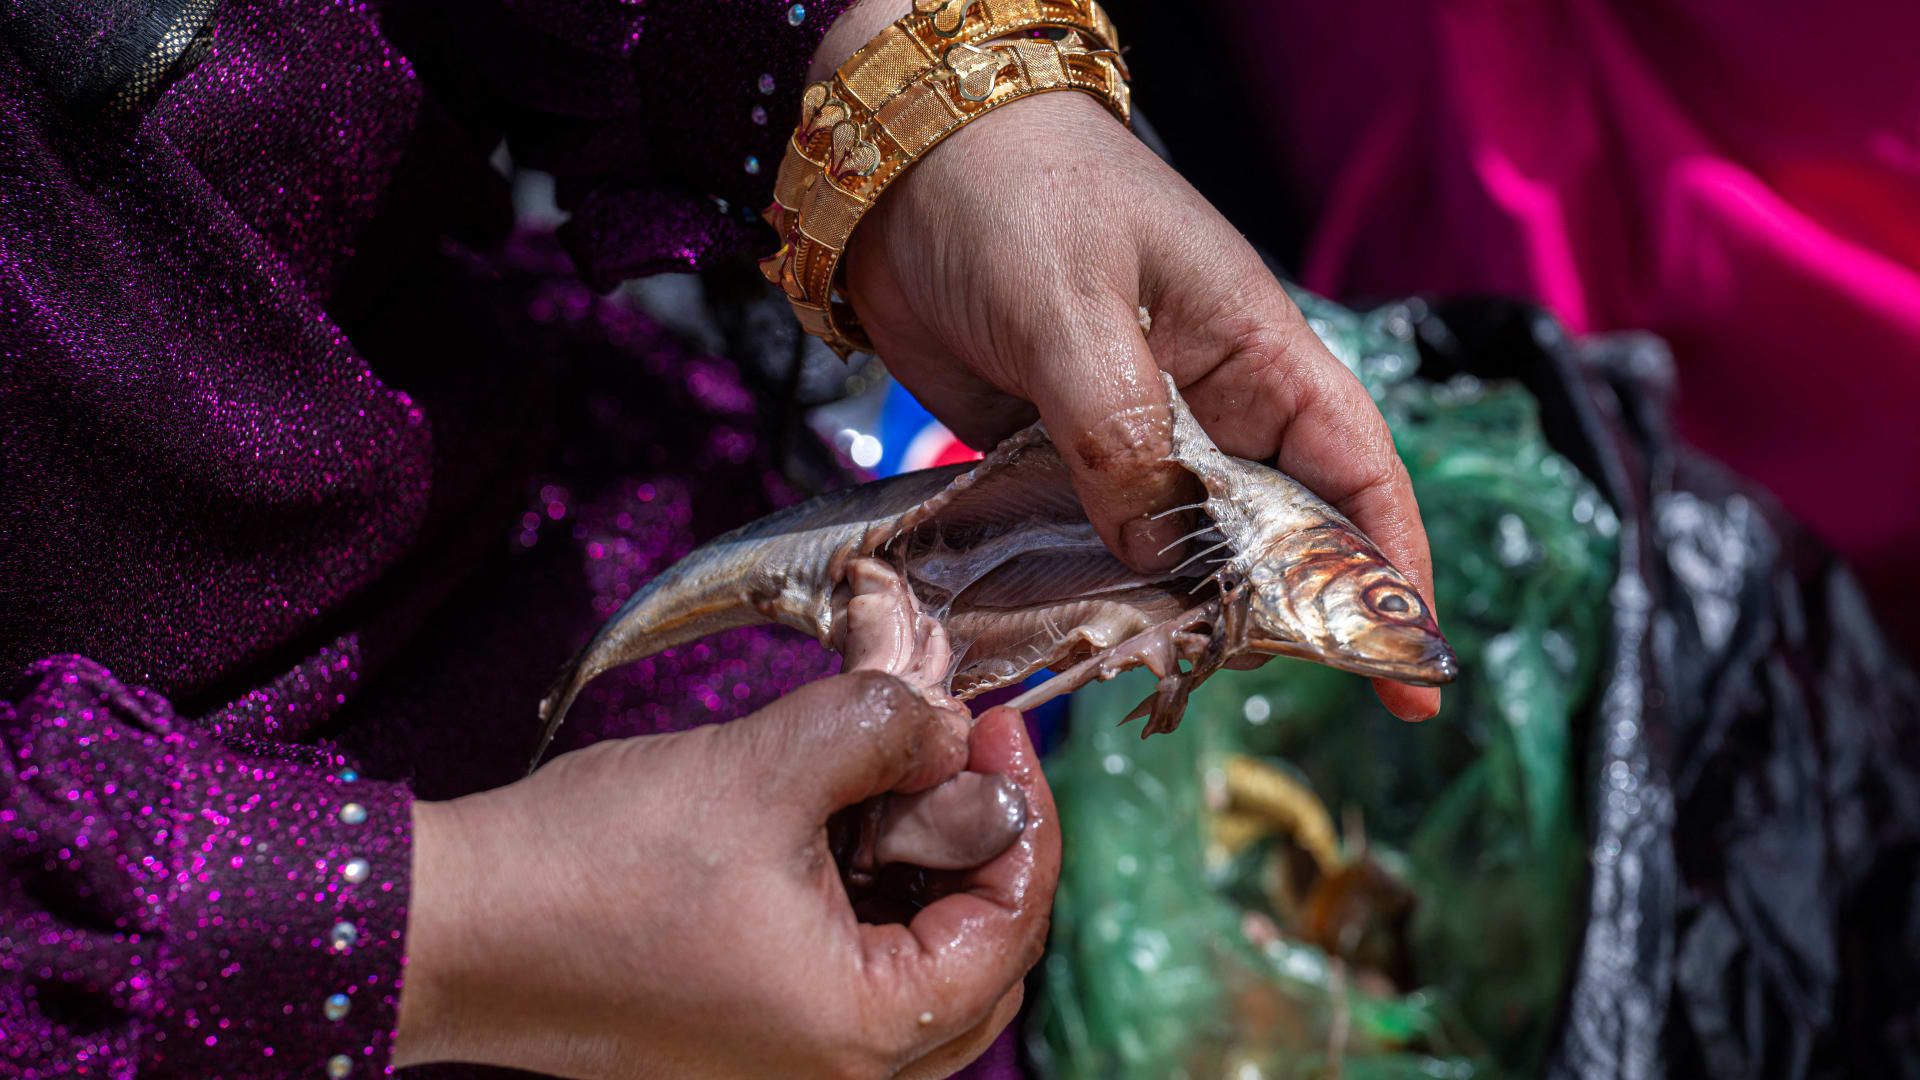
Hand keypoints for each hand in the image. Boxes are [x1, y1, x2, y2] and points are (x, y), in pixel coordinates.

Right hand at [392, 673, 1057, 1077]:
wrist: (456, 927)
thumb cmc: (599, 863)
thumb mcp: (765, 768)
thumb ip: (883, 727)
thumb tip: (946, 716)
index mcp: (867, 1030)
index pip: (1012, 923)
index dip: (1023, 809)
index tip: (993, 722)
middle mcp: (845, 1077)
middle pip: (983, 959)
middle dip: (981, 843)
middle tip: (956, 749)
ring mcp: (794, 1068)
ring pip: (923, 968)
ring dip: (929, 872)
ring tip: (896, 779)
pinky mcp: (751, 1043)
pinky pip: (856, 976)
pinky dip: (873, 902)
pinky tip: (843, 825)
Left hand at [811, 4, 1441, 719]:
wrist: (899, 166)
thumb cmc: (1011, 193)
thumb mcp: (1071, 304)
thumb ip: (1117, 430)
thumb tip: (1158, 551)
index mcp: (1250, 350)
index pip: (1353, 469)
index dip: (1390, 568)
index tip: (1412, 665)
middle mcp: (1204, 401)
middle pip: (1271, 529)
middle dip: (1277, 609)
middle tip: (1255, 683)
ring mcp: (1127, 432)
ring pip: (1178, 546)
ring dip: (1175, 610)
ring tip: (1167, 679)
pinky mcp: (1055, 452)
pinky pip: (1091, 536)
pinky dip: (1094, 585)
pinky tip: (1086, 638)